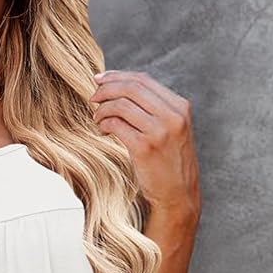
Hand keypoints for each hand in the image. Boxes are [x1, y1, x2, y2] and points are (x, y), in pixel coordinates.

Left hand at [90, 69, 200, 222]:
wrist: (178, 195)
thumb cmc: (169, 163)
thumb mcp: (171, 130)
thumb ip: (155, 110)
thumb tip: (121, 89)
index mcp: (180, 107)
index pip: (144, 80)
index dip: (118, 77)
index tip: (100, 80)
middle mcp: (172, 116)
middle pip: (131, 88)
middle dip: (106, 89)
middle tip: (93, 98)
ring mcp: (159, 131)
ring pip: (121, 105)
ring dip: (103, 109)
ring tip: (97, 119)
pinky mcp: (144, 148)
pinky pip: (116, 125)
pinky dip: (104, 124)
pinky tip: (102, 131)